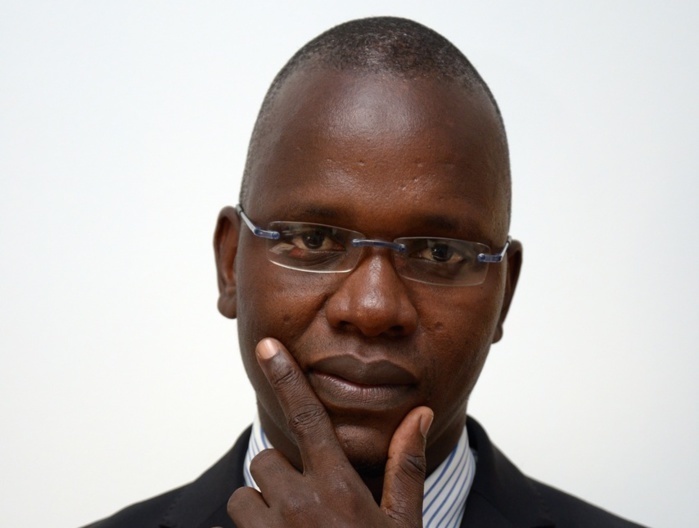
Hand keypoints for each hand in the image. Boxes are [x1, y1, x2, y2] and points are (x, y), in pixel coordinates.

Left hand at [227, 337, 433, 527]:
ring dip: (260, 509)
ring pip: (245, 498)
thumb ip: (406, 466)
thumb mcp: (403, 524)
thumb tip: (418, 415)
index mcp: (338, 490)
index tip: (267, 349)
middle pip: (266, 462)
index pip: (310, 419)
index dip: (288, 379)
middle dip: (279, 477)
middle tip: (306, 505)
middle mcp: (298, 508)